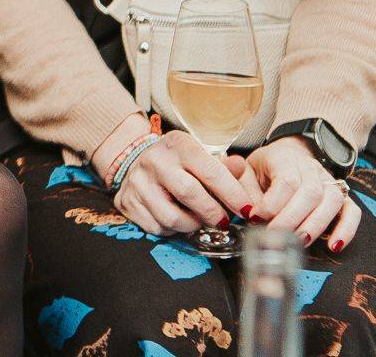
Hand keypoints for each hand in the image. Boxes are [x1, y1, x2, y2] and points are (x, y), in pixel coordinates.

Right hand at [99, 128, 260, 237]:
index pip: (210, 171)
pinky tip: (176, 218)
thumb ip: (222, 166)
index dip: (232, 194)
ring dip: (193, 225)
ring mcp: (139, 182)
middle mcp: (155, 161)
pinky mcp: (128, 202)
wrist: (134, 160)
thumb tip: (240, 168)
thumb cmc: (176, 161)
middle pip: (189, 194)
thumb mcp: (199, 155)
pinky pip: (157, 228)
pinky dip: (173, 230)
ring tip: (198, 220)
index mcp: (178, 145)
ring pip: (173, 218)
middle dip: (213, 213)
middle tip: (224, 221)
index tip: (247, 210)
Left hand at [245, 136, 361, 251]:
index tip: (256, 217)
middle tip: (276, 236)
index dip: (273, 204)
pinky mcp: (342, 196)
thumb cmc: (265, 168)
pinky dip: (346, 229)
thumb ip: (244, 190)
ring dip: (316, 225)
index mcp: (285, 158)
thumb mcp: (246, 171)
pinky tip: (334, 245)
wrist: (288, 155)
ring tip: (300, 242)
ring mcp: (329, 181)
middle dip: (292, 219)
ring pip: (332, 201)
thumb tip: (249, 212)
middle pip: (311, 193)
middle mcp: (311, 168)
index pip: (286, 181)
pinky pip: (352, 211)